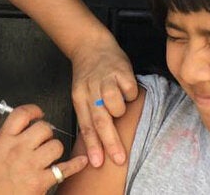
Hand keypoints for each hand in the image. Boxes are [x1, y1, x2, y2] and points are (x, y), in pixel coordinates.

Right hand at [0, 104, 87, 194]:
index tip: (39, 113)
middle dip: (47, 132)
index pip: (22, 114)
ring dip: (55, 149)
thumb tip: (22, 123)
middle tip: (43, 139)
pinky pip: (65, 168)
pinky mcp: (40, 181)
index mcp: (4, 139)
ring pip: (56, 145)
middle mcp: (18, 150)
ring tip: (50, 155)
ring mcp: (30, 165)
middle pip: (44, 128)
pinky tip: (81, 161)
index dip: (34, 110)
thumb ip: (7, 134)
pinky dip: (76, 164)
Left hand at [69, 31, 137, 167]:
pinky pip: (130, 91)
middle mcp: (90, 90)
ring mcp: (106, 80)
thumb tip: (95, 145)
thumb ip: (88, 115)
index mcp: (79, 98)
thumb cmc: (89, 76)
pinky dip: (130, 93)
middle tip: (119, 159)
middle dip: (110, 142)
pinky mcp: (121, 71)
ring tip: (119, 103)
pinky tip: (125, 87)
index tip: (98, 163)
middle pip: (100, 120)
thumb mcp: (81, 94)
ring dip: (120, 110)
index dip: (92, 145)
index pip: (86, 126)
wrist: (91, 46)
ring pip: (115, 105)